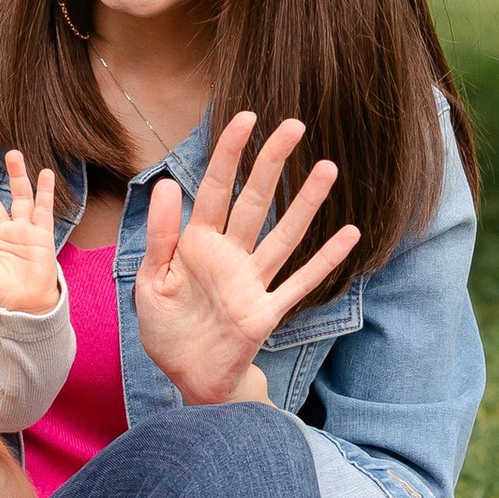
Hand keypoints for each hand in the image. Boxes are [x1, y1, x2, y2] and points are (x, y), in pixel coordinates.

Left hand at [130, 112, 359, 408]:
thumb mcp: (150, 280)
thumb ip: (160, 235)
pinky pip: (299, 282)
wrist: (185, 378)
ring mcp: (252, 282)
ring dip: (306, 203)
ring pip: (284, 234)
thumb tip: (166, 184)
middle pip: (255, 201)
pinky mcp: (266, 312)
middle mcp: (229, 256)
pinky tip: (348, 234)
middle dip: (272, 163)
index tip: (247, 118)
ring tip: (328, 168)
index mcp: (197, 243)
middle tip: (295, 126)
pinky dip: (324, 260)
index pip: (215, 188)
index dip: (229, 153)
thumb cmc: (166, 328)